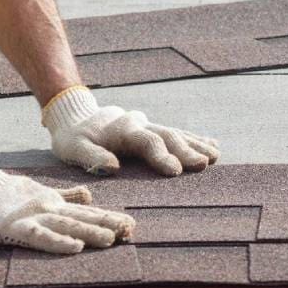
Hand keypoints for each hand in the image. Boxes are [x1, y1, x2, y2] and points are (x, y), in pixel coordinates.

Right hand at [0, 153, 134, 253]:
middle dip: (108, 224)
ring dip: (90, 231)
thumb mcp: (42, 192)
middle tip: (130, 231)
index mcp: (55, 203)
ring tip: (112, 239)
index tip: (131, 225)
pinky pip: (41, 236)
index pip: (87, 211)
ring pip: (68, 224)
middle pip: (83, 217)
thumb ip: (66, 195)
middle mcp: (49, 208)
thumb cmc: (6, 194)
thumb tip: (89, 195)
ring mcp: (34, 217)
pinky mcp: (16, 227)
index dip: (109, 218)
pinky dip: (59, 242)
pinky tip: (75, 247)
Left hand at [42, 86, 219, 176]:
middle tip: (204, 164)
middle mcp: (140, 124)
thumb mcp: (73, 148)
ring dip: (196, 144)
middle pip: (167, 136)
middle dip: (186, 150)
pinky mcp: (153, 129)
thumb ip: (91, 157)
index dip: (161, 156)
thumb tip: (112, 168)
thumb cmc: (73, 138)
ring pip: (176, 133)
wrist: (76, 116)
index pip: (146, 141)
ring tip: (214, 156)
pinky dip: (195, 139)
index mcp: (123, 130)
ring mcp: (149, 125)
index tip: (175, 171)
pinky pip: (177, 133)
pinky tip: (213, 146)